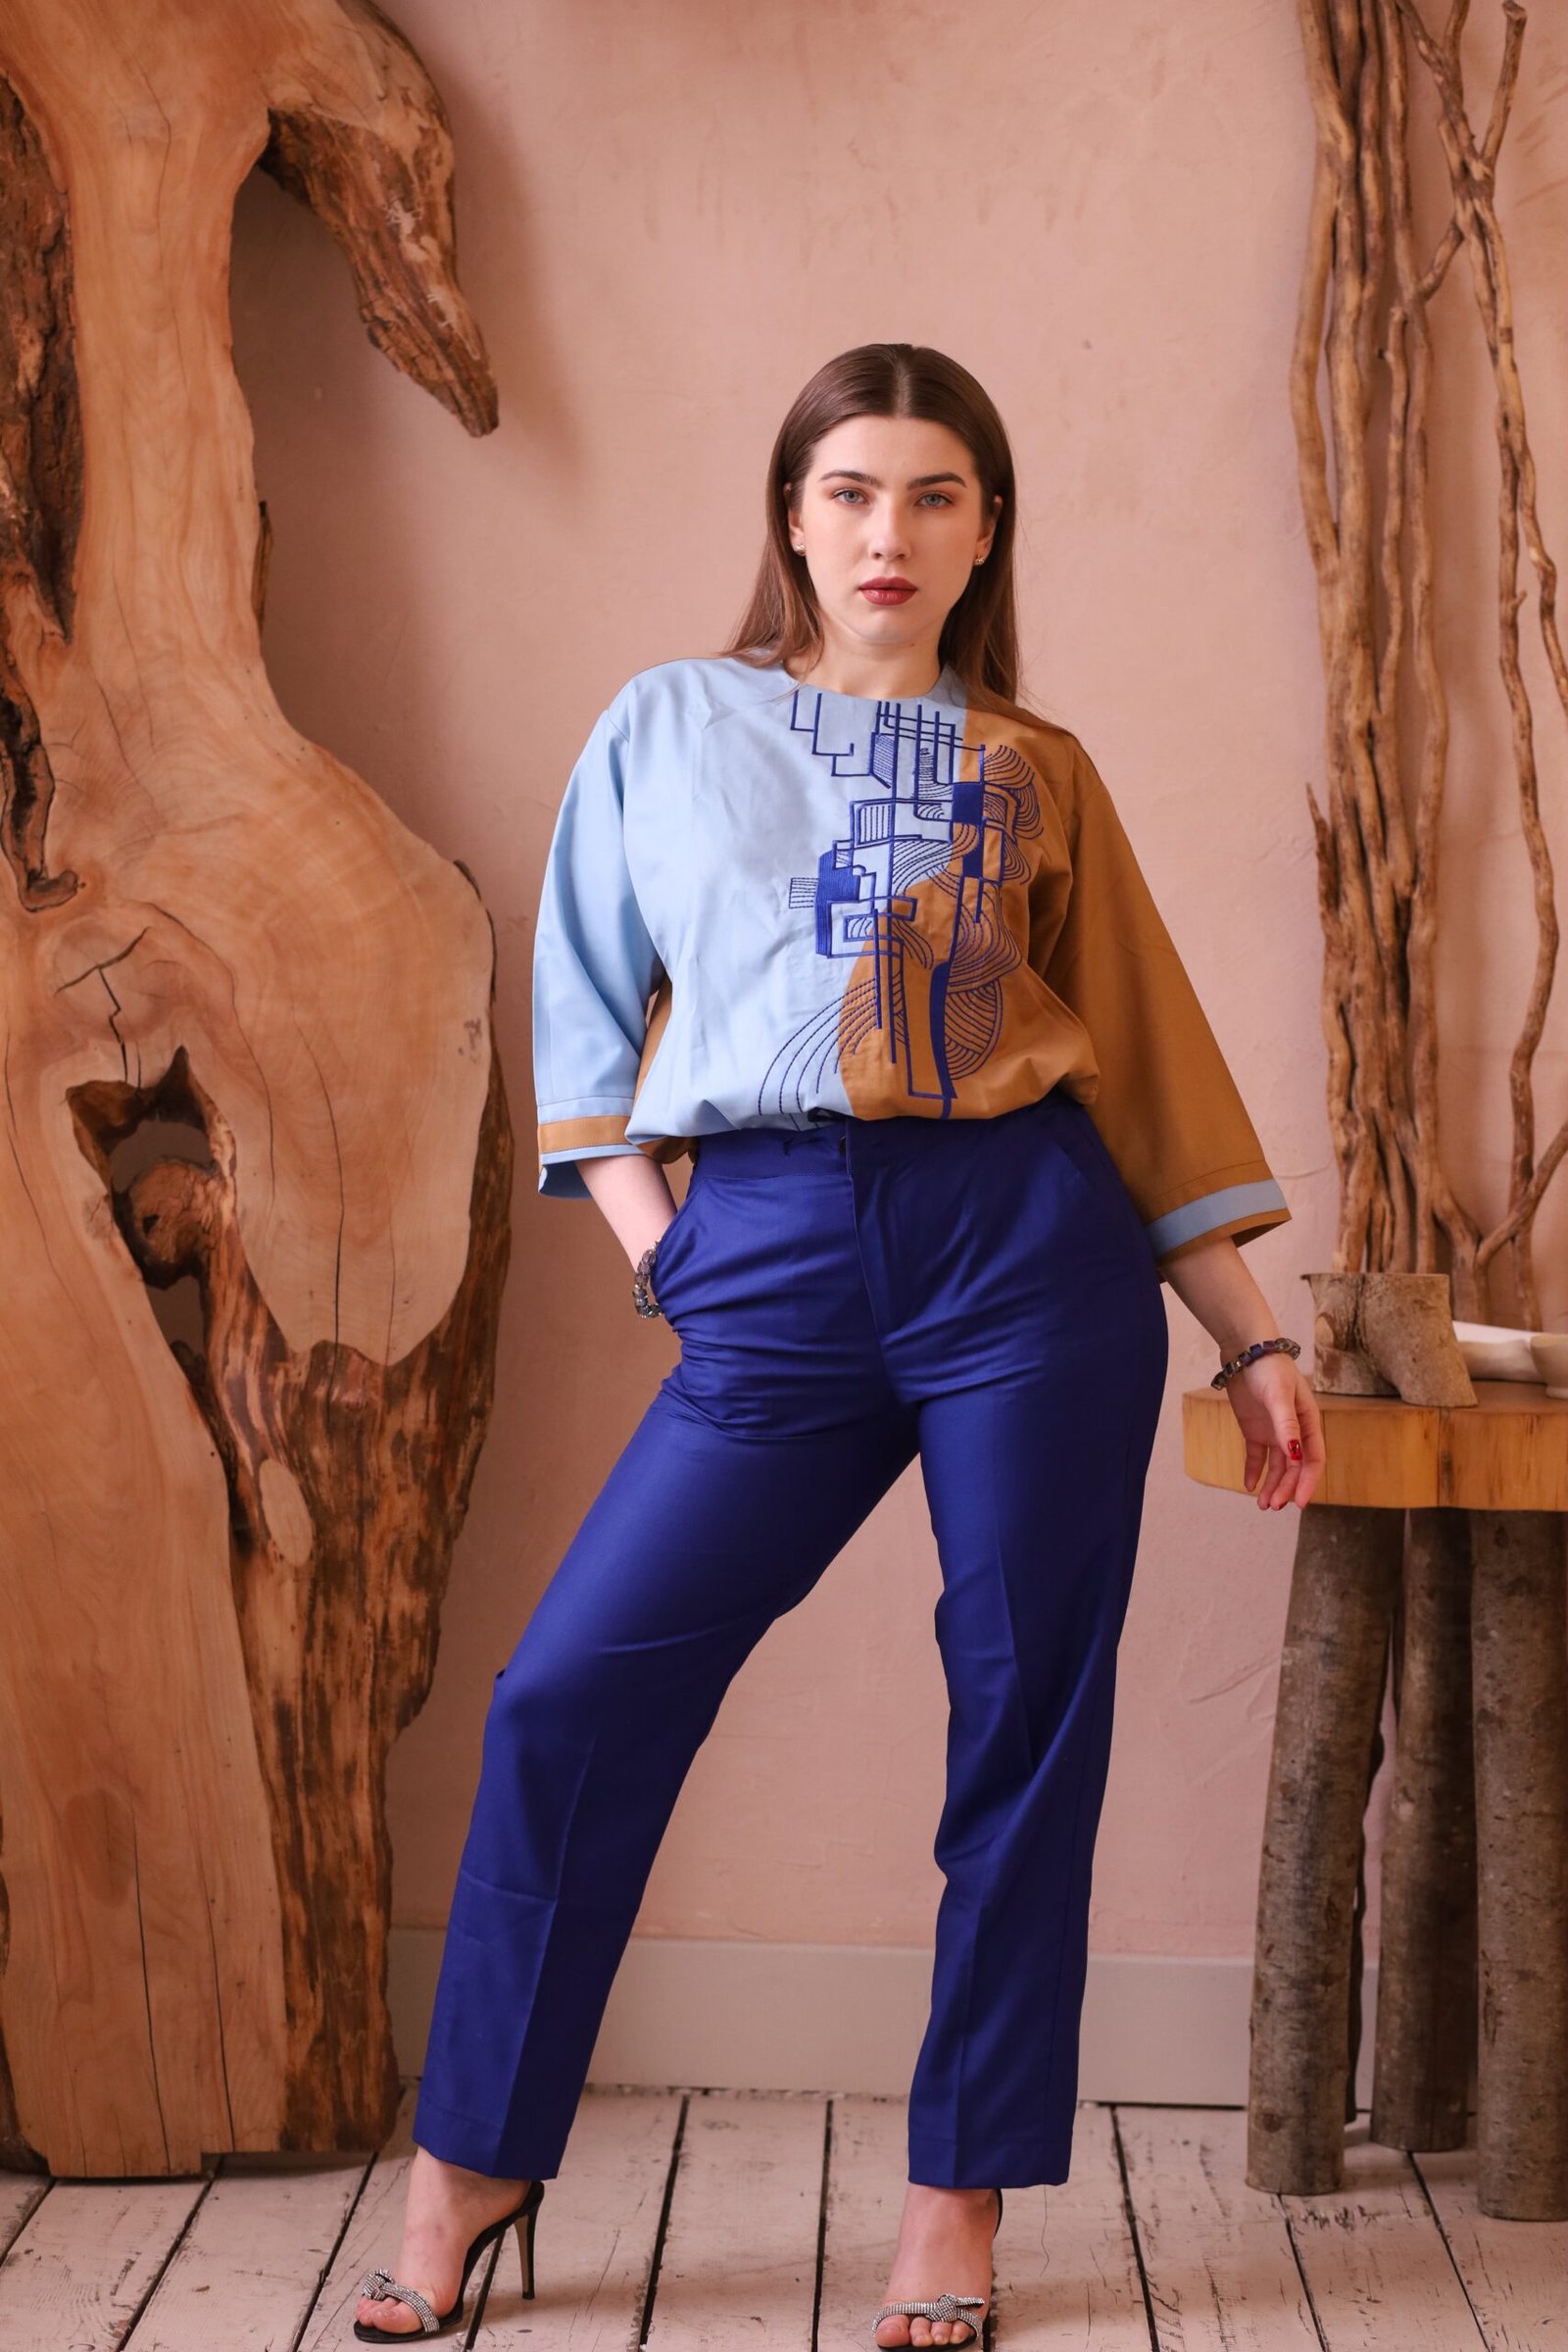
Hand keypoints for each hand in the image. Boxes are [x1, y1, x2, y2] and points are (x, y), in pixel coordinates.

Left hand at [1223, 1353, 1324, 1509]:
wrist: (1245, 1350)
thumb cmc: (1269, 1368)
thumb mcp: (1279, 1396)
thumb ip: (1286, 1425)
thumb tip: (1295, 1456)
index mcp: (1308, 1422)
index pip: (1313, 1459)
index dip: (1308, 1482)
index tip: (1299, 1503)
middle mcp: (1294, 1430)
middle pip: (1294, 1467)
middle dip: (1286, 1488)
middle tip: (1273, 1506)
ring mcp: (1274, 1431)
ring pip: (1277, 1466)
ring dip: (1272, 1485)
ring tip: (1263, 1505)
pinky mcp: (1255, 1429)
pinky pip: (1257, 1456)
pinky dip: (1254, 1471)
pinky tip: (1249, 1485)